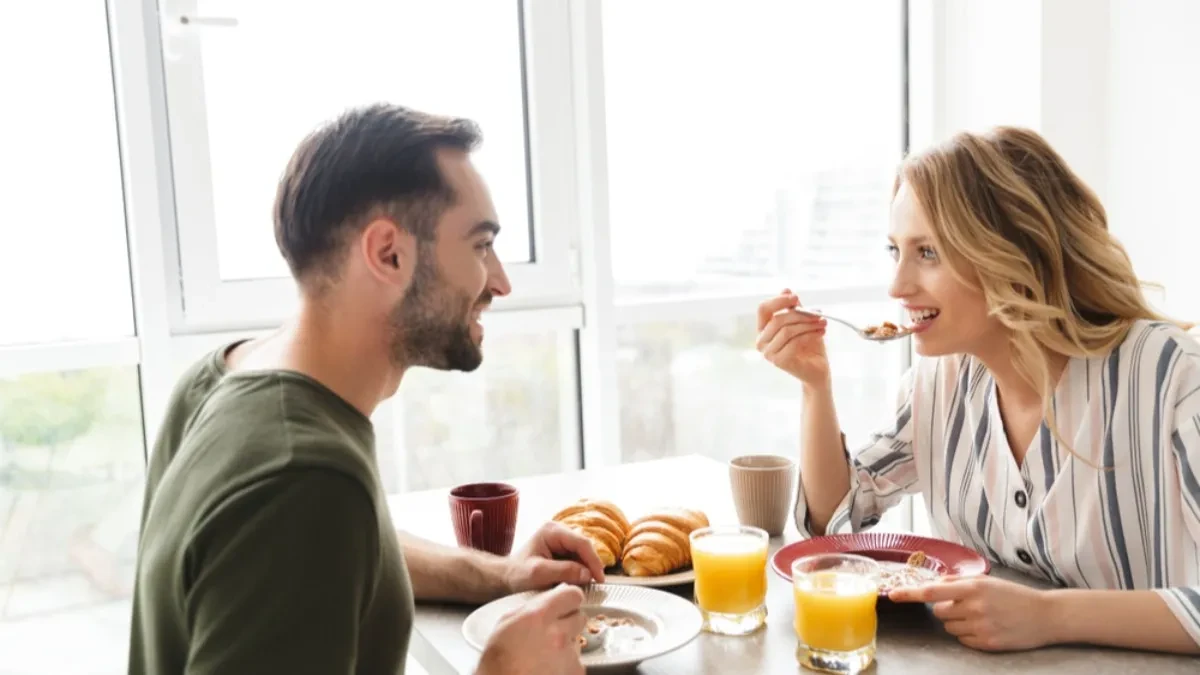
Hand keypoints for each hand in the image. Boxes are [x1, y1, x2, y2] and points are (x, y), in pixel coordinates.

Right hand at [476, 583, 586, 674]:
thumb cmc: (497, 660)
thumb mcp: (506, 623)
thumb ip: (532, 606)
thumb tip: (553, 596)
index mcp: (539, 616)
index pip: (573, 595)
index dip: (569, 599)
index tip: (565, 604)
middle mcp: (558, 634)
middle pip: (580, 617)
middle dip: (569, 622)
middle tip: (553, 632)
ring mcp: (569, 656)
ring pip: (578, 641)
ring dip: (567, 645)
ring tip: (546, 655)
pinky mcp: (574, 672)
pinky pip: (577, 662)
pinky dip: (567, 665)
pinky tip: (549, 668)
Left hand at [504, 521, 605, 593]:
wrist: (506, 578)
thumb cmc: (517, 574)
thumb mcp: (538, 574)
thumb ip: (563, 571)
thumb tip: (587, 574)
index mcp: (552, 531)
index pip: (581, 542)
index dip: (593, 561)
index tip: (599, 579)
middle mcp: (559, 531)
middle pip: (584, 547)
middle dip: (591, 566)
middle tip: (595, 585)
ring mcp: (561, 540)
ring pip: (583, 554)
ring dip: (586, 569)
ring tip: (585, 585)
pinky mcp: (563, 551)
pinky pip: (578, 560)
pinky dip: (580, 572)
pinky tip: (578, 582)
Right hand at [756, 289, 829, 386]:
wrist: (817, 369)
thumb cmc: (809, 345)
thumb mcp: (803, 322)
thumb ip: (793, 308)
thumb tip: (785, 289)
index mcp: (763, 329)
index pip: (763, 309)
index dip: (778, 300)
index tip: (796, 297)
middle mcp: (761, 341)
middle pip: (777, 319)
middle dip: (800, 314)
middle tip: (819, 313)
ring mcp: (768, 353)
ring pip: (787, 330)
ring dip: (808, 324)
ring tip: (823, 323)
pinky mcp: (778, 361)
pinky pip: (794, 342)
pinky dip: (810, 335)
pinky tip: (821, 333)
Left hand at [887, 575, 1053, 651]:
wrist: (1045, 616)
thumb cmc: (1014, 595)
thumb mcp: (987, 581)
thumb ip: (959, 581)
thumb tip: (934, 582)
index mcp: (973, 588)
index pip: (932, 591)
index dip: (910, 593)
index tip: (893, 594)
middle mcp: (974, 607)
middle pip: (939, 611)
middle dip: (947, 608)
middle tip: (967, 605)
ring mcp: (981, 627)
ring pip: (949, 627)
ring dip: (957, 622)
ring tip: (980, 616)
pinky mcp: (986, 643)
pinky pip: (962, 639)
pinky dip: (968, 634)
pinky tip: (986, 627)